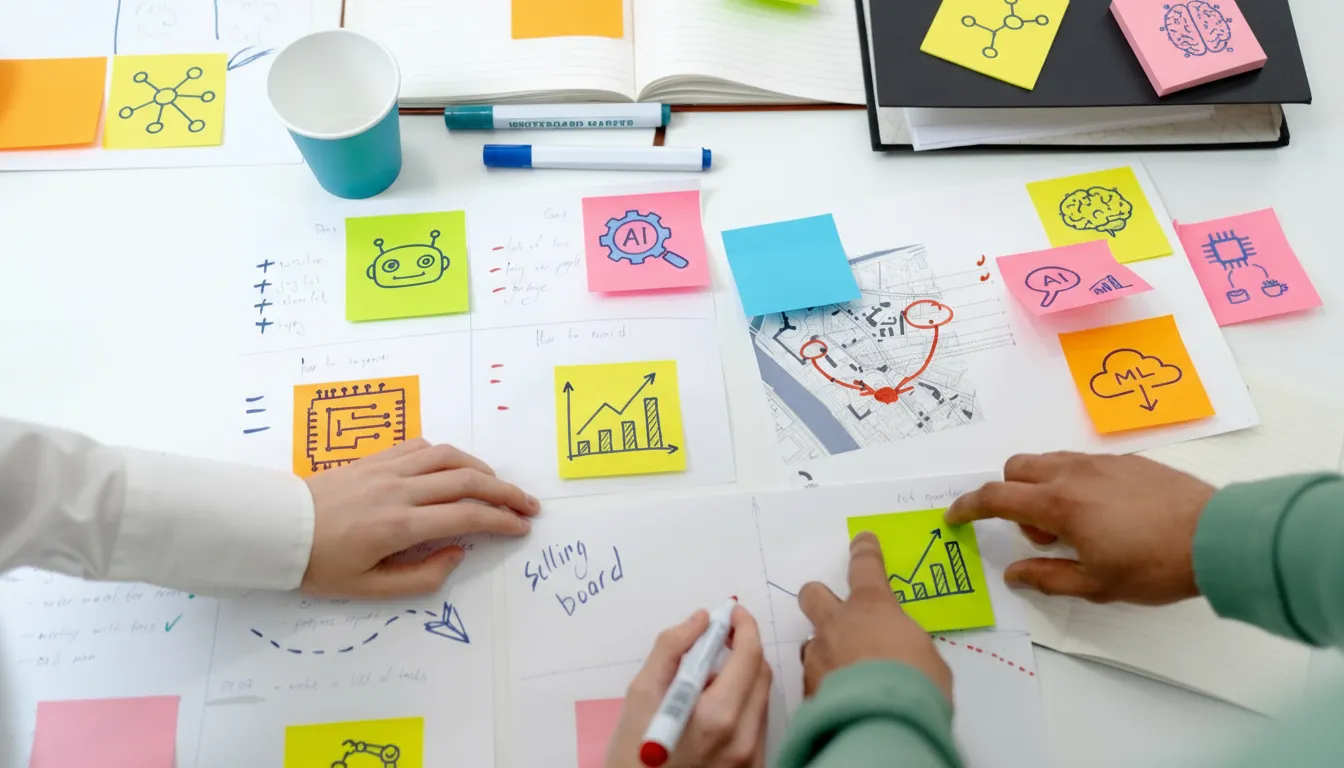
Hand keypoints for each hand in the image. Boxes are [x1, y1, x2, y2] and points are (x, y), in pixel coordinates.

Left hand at [301, 438, 539, 598]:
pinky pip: (421, 446)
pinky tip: (454, 468)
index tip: (521, 529)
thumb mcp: (370, 589)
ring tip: (498, 484)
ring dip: (482, 467)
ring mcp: (387, 468)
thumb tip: (457, 554)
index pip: (467, 517)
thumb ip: (421, 577)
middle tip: (528, 505)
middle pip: (468, 480)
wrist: (275, 530)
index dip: (501, 521)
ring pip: (448, 456)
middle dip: (505, 492)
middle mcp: (400, 490)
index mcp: (400, 525)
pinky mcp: (375, 458)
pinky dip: (447, 454)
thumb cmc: (320, 565)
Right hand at [606, 607, 770, 767]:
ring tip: (704, 681)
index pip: (749, 655)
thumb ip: (671, 649)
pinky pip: (757, 724)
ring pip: (760, 698)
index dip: (744, 626)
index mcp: (717, 715)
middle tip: (717, 639)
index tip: (731, 612)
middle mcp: (743, 738)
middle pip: (762, 673)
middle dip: (744, 648)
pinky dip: (742, 704)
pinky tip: (711, 710)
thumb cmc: (632, 756)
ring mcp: (751, 758)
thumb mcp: (640, 696)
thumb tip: (700, 620)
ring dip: (742, 677)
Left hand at [799, 533, 951, 701]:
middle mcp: (837, 624)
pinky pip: (812, 679)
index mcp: (872, 608)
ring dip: (824, 650)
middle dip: (820, 599)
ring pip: (809, 641)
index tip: (862, 540)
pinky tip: (840, 699)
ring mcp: (818, 656)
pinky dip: (824, 685)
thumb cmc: (916, 683)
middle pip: (812, 594)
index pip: (865, 567)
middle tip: (837, 615)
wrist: (881, 721)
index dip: (864, 552)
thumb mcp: (926, 657)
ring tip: (844, 671)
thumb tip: (902, 655)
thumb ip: (908, 647)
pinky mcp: (808, 688)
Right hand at [945, 452, 1214, 604]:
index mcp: (1058, 504)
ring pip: (1049, 461)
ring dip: (1041, 487)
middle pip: (1016, 468)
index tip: (954, 517)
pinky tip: (1103, 513)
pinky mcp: (1127, 461)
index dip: (967, 507)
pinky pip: (1081, 463)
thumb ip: (1047, 577)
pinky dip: (1073, 482)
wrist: (1217, 537)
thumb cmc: (1154, 566)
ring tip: (1074, 526)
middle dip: (1009, 495)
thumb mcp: (1096, 585)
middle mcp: (1073, 474)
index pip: (995, 497)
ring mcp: (1101, 463)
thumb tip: (1015, 573)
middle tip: (1040, 534)